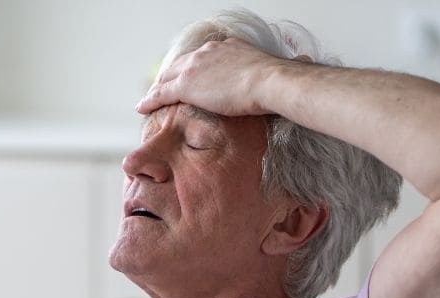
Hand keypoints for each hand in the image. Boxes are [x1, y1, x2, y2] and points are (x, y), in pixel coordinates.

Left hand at [136, 38, 301, 117]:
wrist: (271, 81)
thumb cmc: (279, 82)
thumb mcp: (275, 73)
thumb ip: (276, 77)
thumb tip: (297, 79)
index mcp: (228, 47)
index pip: (203, 58)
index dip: (194, 69)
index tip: (191, 77)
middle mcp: (208, 52)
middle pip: (181, 64)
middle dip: (171, 76)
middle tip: (163, 88)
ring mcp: (195, 67)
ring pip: (167, 77)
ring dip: (158, 89)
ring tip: (150, 100)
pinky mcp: (186, 84)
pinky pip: (161, 92)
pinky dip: (150, 100)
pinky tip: (142, 107)